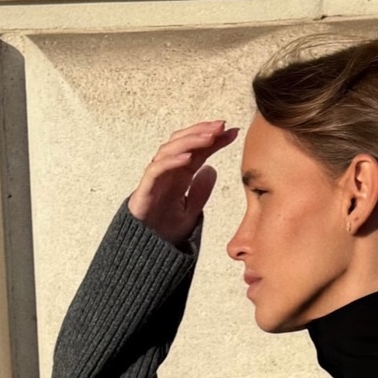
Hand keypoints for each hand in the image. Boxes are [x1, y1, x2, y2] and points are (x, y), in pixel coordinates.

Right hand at [127, 119, 238, 248]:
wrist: (147, 251)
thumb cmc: (165, 230)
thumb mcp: (191, 212)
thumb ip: (201, 192)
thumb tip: (212, 170)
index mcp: (180, 175)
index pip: (198, 150)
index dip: (214, 139)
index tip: (232, 132)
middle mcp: (167, 171)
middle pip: (183, 142)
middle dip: (202, 131)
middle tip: (221, 126)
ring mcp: (155, 177)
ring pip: (170, 149)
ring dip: (190, 141)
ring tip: (209, 137)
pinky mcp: (145, 188)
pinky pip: (157, 169)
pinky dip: (172, 161)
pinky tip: (188, 156)